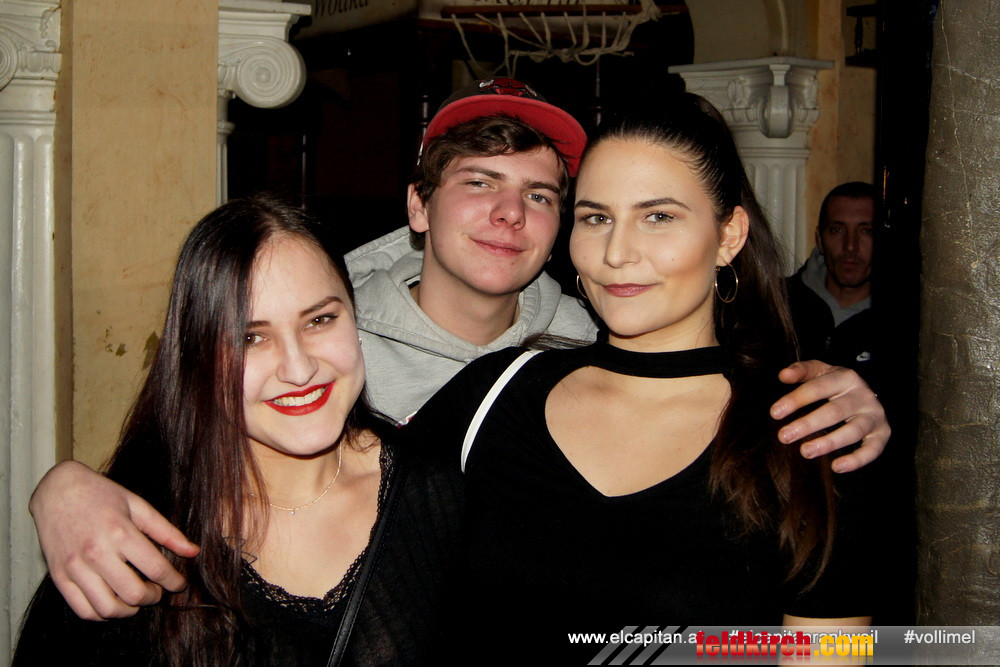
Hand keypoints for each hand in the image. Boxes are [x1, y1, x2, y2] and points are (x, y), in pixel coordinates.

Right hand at [29, 461, 199, 619]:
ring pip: (107, 608)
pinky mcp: (59, 577)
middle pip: (133, 593)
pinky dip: (102, 614)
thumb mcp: (138, 506)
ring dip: (129, 610)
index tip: (179, 584)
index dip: (173, 581)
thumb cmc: (102, 495)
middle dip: (152, 597)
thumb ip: (167, 532)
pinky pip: (83, 610)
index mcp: (120, 533)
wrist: (58, 491)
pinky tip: (114, 603)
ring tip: (136, 599)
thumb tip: (193, 552)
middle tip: (157, 591)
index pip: (156, 568)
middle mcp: (96, 553)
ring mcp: (75, 567)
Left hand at [770, 361, 888, 472]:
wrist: (867, 394)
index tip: (775, 413)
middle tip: (784, 436)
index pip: (818, 388)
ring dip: (828, 443)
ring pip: (853, 431)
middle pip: (834, 411)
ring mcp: (874, 415)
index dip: (796, 400)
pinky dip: (856, 460)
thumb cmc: (835, 384)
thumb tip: (783, 375)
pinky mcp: (882, 433)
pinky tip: (836, 467)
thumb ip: (802, 371)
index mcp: (845, 377)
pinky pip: (873, 449)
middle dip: (807, 424)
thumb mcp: (820, 372)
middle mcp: (862, 396)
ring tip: (805, 451)